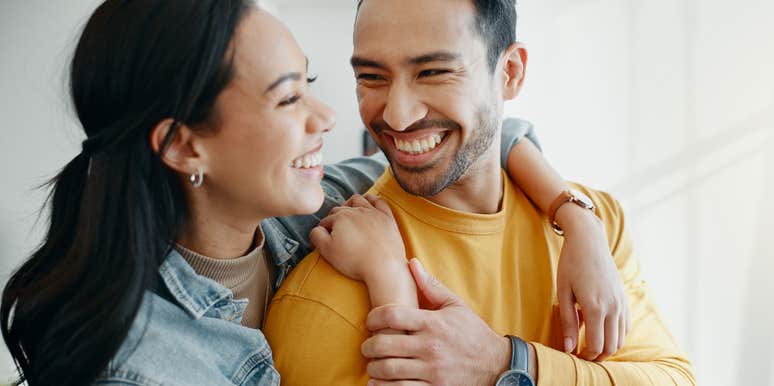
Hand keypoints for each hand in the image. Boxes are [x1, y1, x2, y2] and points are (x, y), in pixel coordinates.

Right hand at [310, 194, 405, 282]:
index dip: (321, 232)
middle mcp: (356, 211)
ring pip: (357, 200)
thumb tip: (316, 229)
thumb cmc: (355, 261)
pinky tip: (369, 205)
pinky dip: (372, 200)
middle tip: (333, 232)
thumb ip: (317, 236)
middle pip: (339, 210)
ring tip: (348, 213)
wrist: (383, 267)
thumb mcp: (327, 251)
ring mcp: (373, 212)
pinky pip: (379, 201)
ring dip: (350, 204)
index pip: (325, 221)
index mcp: (340, 218)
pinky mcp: (387, 217)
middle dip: (333, 219)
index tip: (321, 242)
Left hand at [361, 259, 513, 385]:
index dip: (373, 317)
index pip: (392, 315)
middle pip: (385, 344)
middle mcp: (431, 346)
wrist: (497, 365)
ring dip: (374, 368)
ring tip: (373, 364)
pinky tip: (379, 382)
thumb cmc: (472, 332)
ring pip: (389, 369)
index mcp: (433, 323)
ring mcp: (433, 370)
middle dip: (368, 346)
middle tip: (367, 347)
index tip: (370, 321)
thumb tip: (411, 262)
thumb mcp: (455, 305)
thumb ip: (431, 286)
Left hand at [555, 204, 630, 360]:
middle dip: (597, 355)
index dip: (585, 356)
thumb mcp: (563, 293)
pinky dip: (616, 334)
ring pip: (621, 339)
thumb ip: (567, 322)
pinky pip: (626, 326)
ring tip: (590, 343)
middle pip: (611, 347)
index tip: (575, 356)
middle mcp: (613, 307)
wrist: (589, 241)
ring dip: (607, 346)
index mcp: (595, 307)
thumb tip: (568, 349)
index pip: (596, 345)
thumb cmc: (571, 264)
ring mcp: (622, 303)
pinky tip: (601, 330)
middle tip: (582, 354)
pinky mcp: (625, 298)